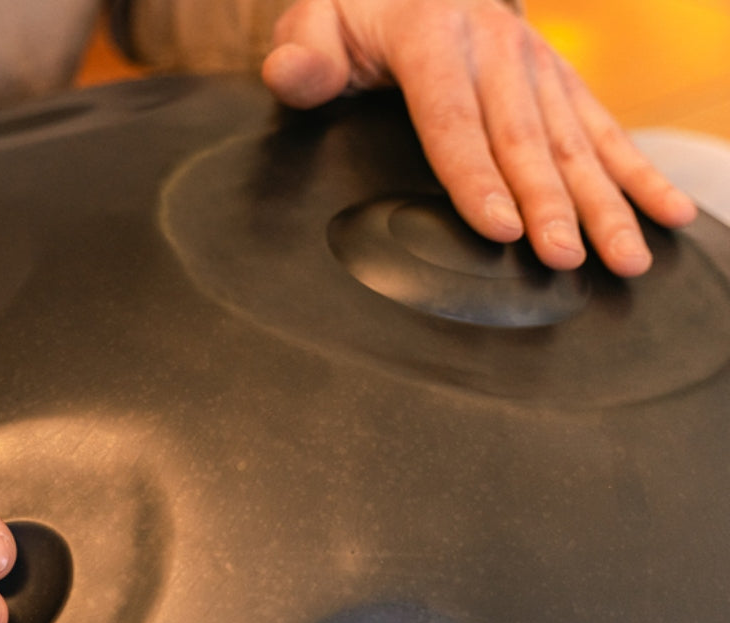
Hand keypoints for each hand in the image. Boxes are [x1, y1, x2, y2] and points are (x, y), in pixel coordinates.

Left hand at [262, 0, 697, 275]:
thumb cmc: (363, 11)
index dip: (477, 178)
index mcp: (433, 36)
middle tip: (569, 260)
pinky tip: (668, 211)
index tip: (500, 228)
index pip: (454, 120)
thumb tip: (293, 74)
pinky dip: (637, 172)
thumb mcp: (320, 20)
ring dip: (606, 202)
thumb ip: (306, 53)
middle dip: (551, 205)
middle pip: (526, 139)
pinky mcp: (560, 82)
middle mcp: (497, 48)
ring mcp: (537, 65)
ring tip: (629, 256)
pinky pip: (605, 128)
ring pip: (575, 141)